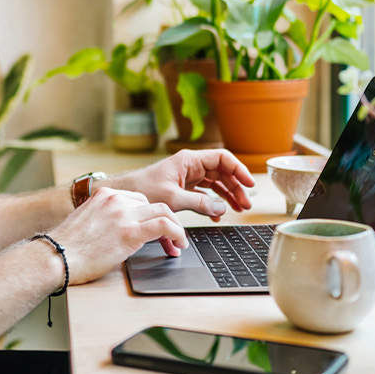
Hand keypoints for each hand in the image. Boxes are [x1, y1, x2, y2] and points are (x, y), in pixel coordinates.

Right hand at [48, 187, 187, 284]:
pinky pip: (164, 226)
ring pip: (164, 211)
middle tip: (173, 235)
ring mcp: (123, 214)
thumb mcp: (87, 222)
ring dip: (177, 226)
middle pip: (154, 203)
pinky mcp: (130, 232)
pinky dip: (177, 234)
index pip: (139, 199)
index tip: (158, 227)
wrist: (56, 257)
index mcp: (105, 195)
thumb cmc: (67, 247)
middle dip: (167, 219)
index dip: (151, 214)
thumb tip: (119, 231)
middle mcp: (116, 199)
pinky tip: (179, 244)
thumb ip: (105, 219)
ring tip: (180, 241)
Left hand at [110, 149, 254, 221]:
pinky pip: (205, 193)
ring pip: (215, 183)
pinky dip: (213, 203)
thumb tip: (221, 208)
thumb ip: (199, 203)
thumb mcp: (173, 198)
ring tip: (238, 209)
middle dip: (236, 187)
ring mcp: (187, 177)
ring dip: (227, 196)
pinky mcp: (183, 188)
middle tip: (245, 204)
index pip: (222, 158)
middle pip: (222, 173)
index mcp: (189, 160)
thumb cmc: (143, 189)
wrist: (125, 194)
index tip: (249, 183)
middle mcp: (190, 166)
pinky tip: (219, 214)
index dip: (238, 170)